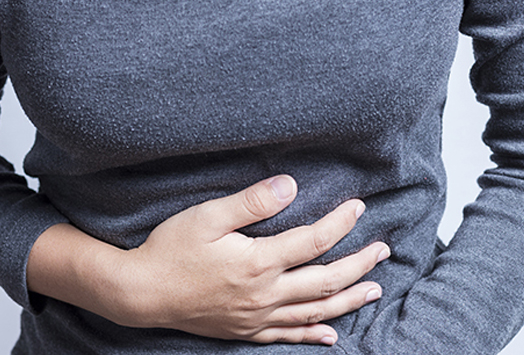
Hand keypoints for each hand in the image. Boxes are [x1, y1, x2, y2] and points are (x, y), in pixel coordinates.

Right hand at [102, 175, 389, 344]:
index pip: (314, 242)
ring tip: (374, 289)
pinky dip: (313, 335)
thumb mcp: (207, 216)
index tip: (359, 207)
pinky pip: (287, 337)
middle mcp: (264, 295)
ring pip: (314, 312)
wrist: (140, 293)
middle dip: (359, 264)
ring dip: (348, 300)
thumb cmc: (170, 249)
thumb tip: (290, 186)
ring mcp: (256, 317)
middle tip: (383, 250)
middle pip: (325, 281)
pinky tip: (331, 334)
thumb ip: (251, 201)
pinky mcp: (245, 331)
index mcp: (258, 262)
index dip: (340, 223)